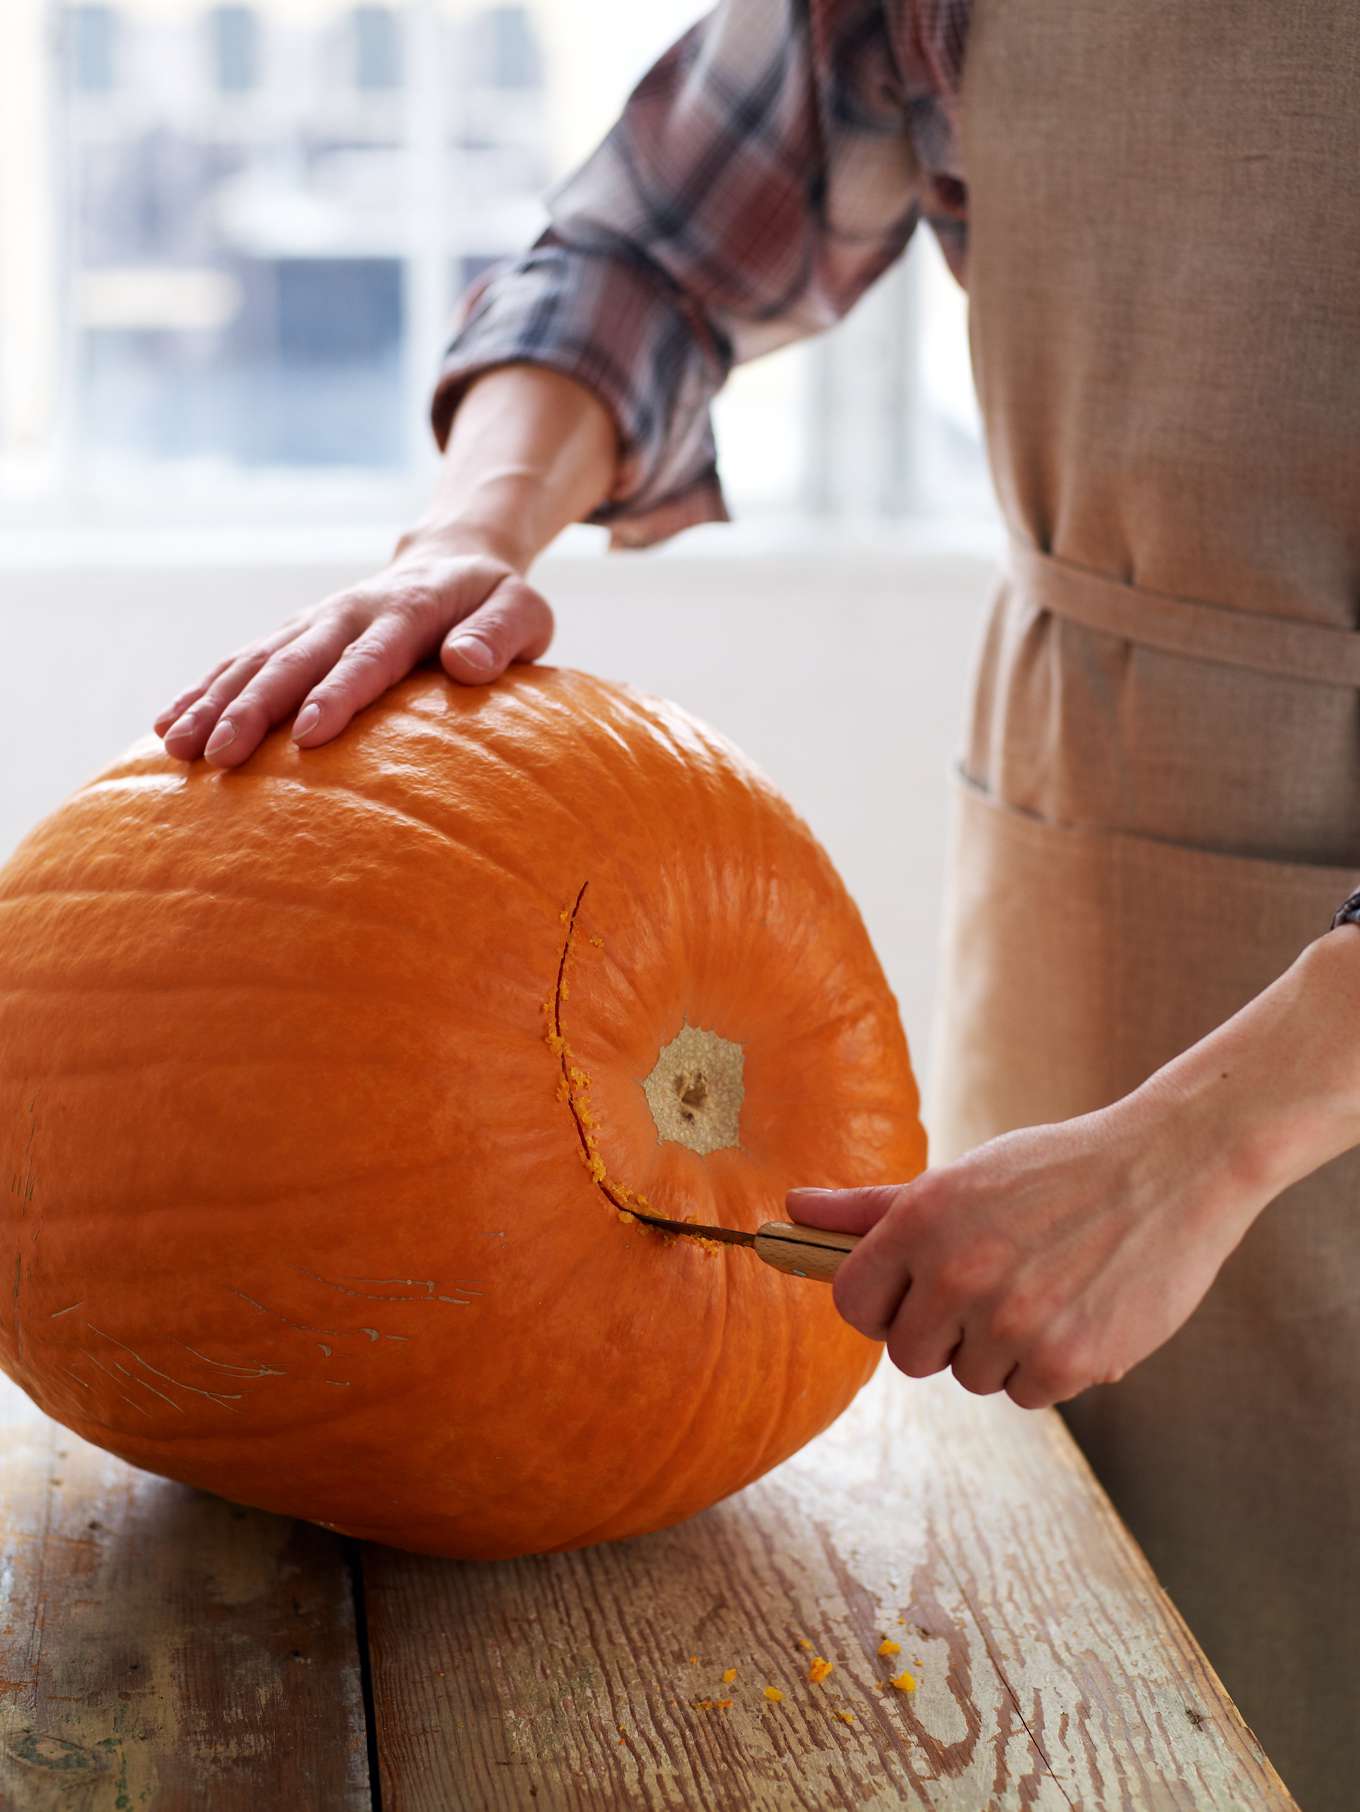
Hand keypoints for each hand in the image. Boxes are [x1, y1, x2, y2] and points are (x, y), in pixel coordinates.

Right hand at [154, 536, 553, 766]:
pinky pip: (240, 662)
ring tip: (176, 750)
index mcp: (406, 612)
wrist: (452, 560)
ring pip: (255, 662)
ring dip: (213, 704)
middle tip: (218, 756)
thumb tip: (467, 663)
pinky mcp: (293, 635)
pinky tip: (166, 727)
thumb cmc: (495, 603)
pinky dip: (202, 692)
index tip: (308, 734)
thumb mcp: (521, 612)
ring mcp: (313, 623)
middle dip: (253, 708)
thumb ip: (500, 636)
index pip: (368, 659)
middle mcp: (348, 613)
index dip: (337, 694)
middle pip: (294, 662)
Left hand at [788, 1093, 1263, 1409]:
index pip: (854, 1304)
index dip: (881, 1306)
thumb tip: (792, 1209)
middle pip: (911, 1356)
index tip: (911, 1295)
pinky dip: (1050, 1366)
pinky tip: (1078, 1310)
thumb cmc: (1052, 1171)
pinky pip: (1028, 1394)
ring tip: (1045, 1287)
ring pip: (972, 1377)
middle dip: (943, 1333)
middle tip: (991, 1288)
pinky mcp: (1069, 1360)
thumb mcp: (959, 1179)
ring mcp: (1013, 1321)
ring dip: (1001, 1349)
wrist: (1170, 1168)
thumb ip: (871, 1207)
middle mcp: (958, 1272)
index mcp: (921, 1220)